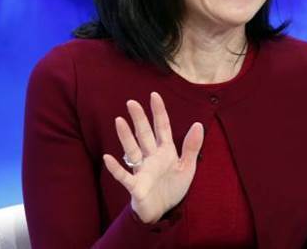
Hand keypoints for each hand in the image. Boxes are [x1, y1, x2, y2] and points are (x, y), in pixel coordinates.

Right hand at [103, 92, 203, 223]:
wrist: (164, 212)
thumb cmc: (173, 188)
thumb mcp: (187, 167)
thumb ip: (191, 147)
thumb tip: (198, 124)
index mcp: (166, 151)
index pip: (162, 127)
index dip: (158, 112)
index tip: (154, 95)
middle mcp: (152, 157)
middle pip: (144, 134)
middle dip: (139, 119)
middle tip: (131, 102)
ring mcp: (142, 170)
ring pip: (132, 150)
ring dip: (125, 137)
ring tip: (119, 120)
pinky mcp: (136, 186)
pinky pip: (124, 176)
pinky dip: (116, 168)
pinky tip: (108, 157)